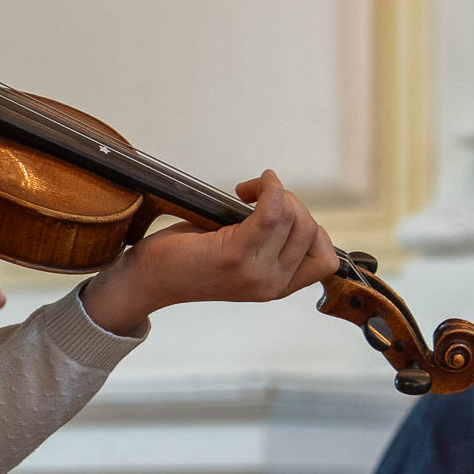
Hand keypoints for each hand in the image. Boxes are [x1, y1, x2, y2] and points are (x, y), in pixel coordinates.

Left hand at [79, 169, 338, 334]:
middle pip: (309, 228)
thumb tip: (288, 205)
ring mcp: (255, 272)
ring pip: (294, 217)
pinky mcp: (235, 254)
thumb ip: (269, 245)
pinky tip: (251, 185)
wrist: (148, 279)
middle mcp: (272, 285)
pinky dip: (268, 189)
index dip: (310, 228)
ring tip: (246, 193)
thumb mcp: (240, 258)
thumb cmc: (187, 260)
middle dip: (290, 202)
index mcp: (277, 287)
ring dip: (275, 193)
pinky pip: (271, 213)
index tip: (281, 215)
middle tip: (255, 197)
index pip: (325, 259)